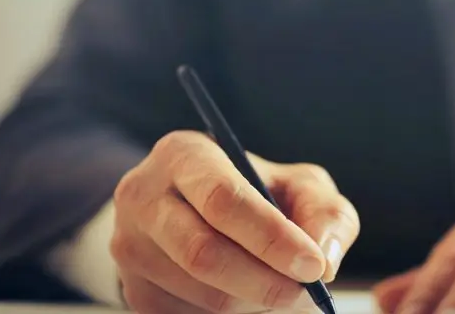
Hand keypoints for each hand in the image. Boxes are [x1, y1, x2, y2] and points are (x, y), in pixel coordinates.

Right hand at [111, 130, 359, 313]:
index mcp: (183, 154)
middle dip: (265, 281)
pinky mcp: (134, 291)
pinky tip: (251, 296)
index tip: (313, 266)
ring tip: (285, 290)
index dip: (271, 238)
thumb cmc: (261, 193)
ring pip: (200, 293)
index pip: (223, 199)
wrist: (201, 211)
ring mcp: (129, 247)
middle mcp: (142, 196)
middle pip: (203, 253)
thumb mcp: (299, 185)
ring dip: (254, 302)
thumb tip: (324, 260)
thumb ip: (325, 213)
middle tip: (307, 293)